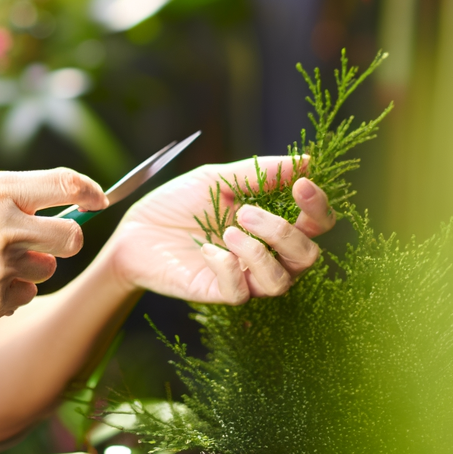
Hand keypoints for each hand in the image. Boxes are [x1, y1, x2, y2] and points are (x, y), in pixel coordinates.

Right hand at [0, 168, 107, 324]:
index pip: (65, 184)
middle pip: (72, 238)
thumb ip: (3, 188)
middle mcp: (4, 228)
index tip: (99, 198)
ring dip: (30, 266)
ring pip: (47, 270)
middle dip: (62, 238)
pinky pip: (24, 298)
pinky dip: (9, 292)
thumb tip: (45, 196)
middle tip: (42, 239)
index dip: (91, 190)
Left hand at [101, 157, 335, 304]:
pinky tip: (207, 249)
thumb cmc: (178, 204)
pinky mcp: (218, 293)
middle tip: (248, 211)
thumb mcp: (218, 178)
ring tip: (229, 229)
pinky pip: (240, 292)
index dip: (318, 207)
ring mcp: (244, 277)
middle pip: (307, 257)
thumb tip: (306, 161)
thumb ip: (260, 172)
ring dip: (257, 252)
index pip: (316, 225)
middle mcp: (265, 254)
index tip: (301, 184)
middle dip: (284, 233)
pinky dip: (226, 267)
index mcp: (272, 224)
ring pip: (279, 281)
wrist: (134, 229)